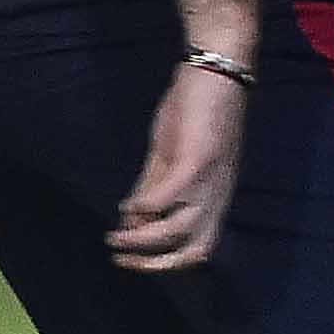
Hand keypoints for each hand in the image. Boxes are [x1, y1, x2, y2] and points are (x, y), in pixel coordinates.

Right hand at [109, 62, 248, 272]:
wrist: (217, 69)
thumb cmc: (193, 113)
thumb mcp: (171, 156)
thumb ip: (153, 187)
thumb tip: (131, 221)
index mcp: (215, 197)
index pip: (201, 248)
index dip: (166, 264)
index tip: (131, 262)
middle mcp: (218, 194)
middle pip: (196, 249)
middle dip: (154, 264)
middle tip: (120, 259)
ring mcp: (211, 178)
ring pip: (181, 228)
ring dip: (144, 239)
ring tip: (115, 237)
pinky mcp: (200, 156)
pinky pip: (173, 193)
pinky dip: (147, 205)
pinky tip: (127, 205)